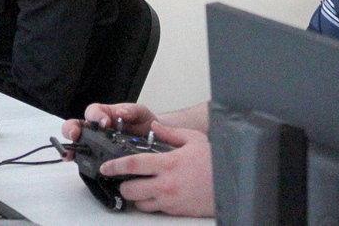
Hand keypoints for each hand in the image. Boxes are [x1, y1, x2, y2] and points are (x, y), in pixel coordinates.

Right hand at [59, 103, 158, 160]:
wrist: (154, 142)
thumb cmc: (143, 124)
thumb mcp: (140, 113)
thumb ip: (132, 111)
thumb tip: (121, 112)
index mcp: (104, 114)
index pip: (93, 111)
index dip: (96, 116)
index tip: (105, 123)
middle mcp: (95, 128)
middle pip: (76, 125)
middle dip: (71, 128)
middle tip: (75, 134)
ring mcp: (94, 143)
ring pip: (76, 142)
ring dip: (70, 145)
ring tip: (69, 152)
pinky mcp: (97, 157)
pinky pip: (83, 157)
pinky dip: (76, 158)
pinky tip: (73, 161)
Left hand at [100, 124, 214, 216]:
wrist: (233, 183)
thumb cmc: (214, 161)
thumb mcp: (193, 139)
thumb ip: (170, 133)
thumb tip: (154, 126)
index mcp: (167, 163)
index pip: (133, 165)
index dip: (115, 166)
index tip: (105, 167)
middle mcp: (166, 184)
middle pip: (131, 190)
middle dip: (123, 185)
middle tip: (124, 179)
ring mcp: (171, 201)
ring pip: (141, 204)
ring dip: (137, 197)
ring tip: (140, 187)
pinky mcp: (177, 212)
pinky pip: (157, 211)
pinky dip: (152, 204)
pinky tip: (156, 195)